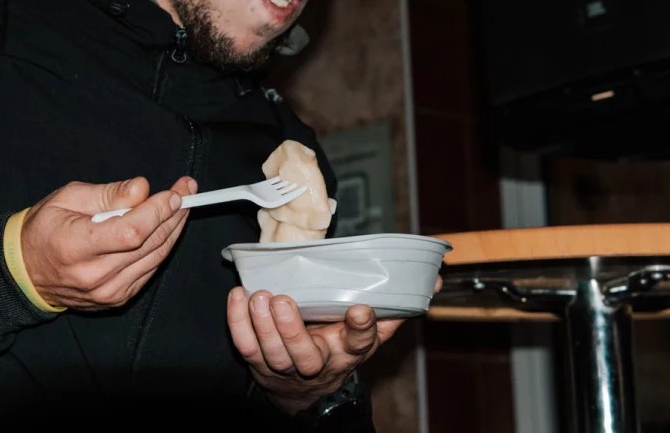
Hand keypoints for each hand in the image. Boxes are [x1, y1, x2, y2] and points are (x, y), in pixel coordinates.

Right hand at [21, 175, 196, 309]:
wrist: (26, 271)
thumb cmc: (44, 228)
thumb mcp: (68, 198)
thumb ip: (107, 194)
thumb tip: (142, 188)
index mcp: (77, 246)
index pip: (132, 230)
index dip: (158, 210)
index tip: (174, 192)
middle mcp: (94, 275)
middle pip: (149, 244)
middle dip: (173, 214)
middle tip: (186, 191)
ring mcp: (107, 292)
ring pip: (155, 258)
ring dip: (173, 230)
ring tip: (180, 206)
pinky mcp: (116, 300)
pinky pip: (149, 271)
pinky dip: (161, 248)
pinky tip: (165, 228)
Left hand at [226, 289, 406, 414]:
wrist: (308, 389)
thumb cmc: (338, 345)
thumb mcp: (371, 330)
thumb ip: (396, 305)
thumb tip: (432, 280)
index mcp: (349, 350)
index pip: (360, 341)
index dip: (361, 327)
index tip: (360, 310)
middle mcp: (319, 361)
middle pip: (305, 354)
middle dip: (292, 329)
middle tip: (283, 301)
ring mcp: (286, 366)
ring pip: (271, 352)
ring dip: (262, 324)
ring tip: (259, 297)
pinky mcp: (259, 363)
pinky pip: (245, 346)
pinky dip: (237, 322)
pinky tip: (238, 297)